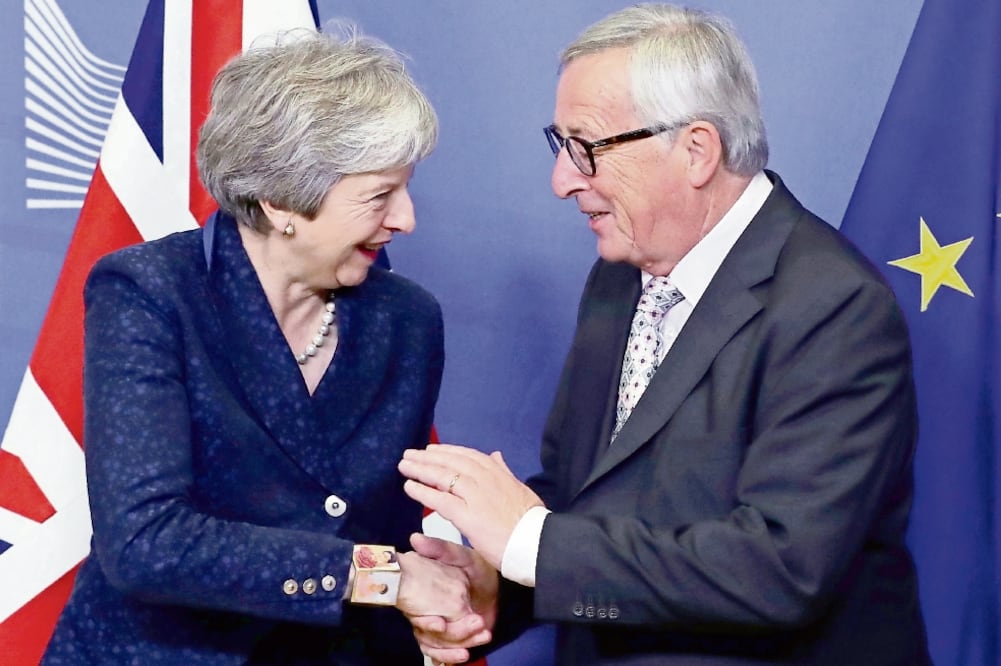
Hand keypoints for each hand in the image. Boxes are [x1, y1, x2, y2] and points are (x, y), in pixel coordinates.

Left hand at [398, 444, 543, 568]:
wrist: (538, 543)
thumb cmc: (530, 521)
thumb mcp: (520, 488)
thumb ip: (505, 472)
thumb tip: (496, 455)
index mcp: (498, 473)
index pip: (468, 456)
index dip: (447, 451)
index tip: (431, 449)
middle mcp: (486, 480)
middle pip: (451, 463)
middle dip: (428, 457)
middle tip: (409, 454)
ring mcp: (476, 497)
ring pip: (443, 477)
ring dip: (421, 469)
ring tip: (404, 466)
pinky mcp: (469, 516)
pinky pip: (440, 500)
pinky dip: (423, 492)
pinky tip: (409, 487)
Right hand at [407, 533, 497, 664]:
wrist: (493, 583)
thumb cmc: (476, 567)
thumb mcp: (460, 554)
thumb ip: (439, 547)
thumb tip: (416, 539)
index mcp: (427, 594)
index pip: (417, 613)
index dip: (425, 621)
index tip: (439, 623)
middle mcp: (430, 611)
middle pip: (430, 634)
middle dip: (454, 633)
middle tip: (477, 622)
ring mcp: (440, 625)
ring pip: (436, 646)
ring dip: (455, 647)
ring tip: (482, 636)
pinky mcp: (452, 636)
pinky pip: (441, 652)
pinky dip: (449, 657)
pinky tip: (462, 657)